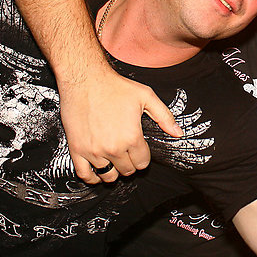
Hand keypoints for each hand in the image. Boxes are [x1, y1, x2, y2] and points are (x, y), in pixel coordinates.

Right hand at [60, 66, 181, 183]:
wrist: (85, 78)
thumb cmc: (115, 86)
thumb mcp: (146, 96)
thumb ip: (164, 116)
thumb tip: (178, 133)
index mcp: (132, 137)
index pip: (143, 163)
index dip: (143, 158)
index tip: (139, 151)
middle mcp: (114, 148)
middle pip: (127, 170)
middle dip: (130, 164)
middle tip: (127, 154)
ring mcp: (94, 150)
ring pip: (108, 176)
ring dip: (114, 172)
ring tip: (115, 162)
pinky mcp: (78, 149)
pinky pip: (85, 174)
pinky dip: (92, 177)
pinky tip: (97, 172)